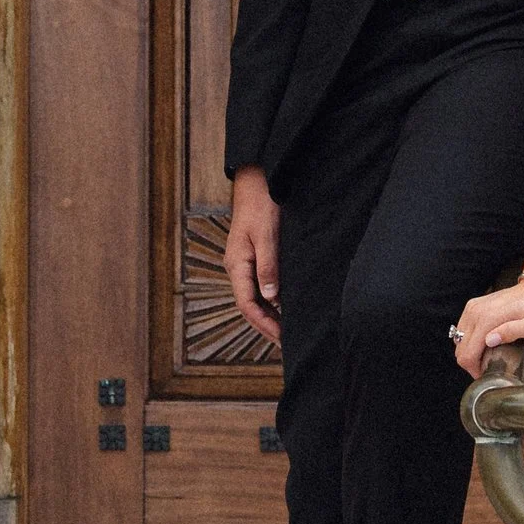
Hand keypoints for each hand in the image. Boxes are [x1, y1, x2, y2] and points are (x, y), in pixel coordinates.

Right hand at [225, 168, 280, 343]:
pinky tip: (284, 304)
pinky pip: (260, 284)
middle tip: (286, 343)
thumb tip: (271, 298)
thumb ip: (268, 266)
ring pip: (255, 296)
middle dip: (267, 325)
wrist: (258, 180)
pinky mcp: (253, 254)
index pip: (247, 304)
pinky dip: (271, 299)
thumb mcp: (267, 235)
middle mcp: (237, 266)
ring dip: (269, 314)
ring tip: (287, 330)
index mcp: (236, 264)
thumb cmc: (262, 204)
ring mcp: (244, 261)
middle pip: (250, 304)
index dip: (264, 324)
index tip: (281, 339)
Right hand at [452, 283, 523, 378]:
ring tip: (488, 357)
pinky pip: (462, 331)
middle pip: (460, 349)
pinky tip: (485, 345)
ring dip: (470, 353)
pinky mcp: (474, 307)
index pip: (467, 353)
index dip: (475, 370)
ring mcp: (473, 307)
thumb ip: (513, 331)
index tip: (487, 374)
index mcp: (488, 318)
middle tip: (489, 367)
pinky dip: (470, 342)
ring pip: (459, 341)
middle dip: (472, 363)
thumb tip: (489, 340)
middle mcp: (476, 311)